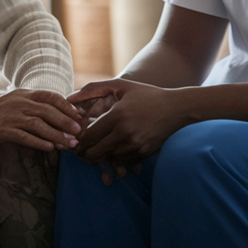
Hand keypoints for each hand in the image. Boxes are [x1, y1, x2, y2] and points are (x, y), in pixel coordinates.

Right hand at [0, 89, 83, 151]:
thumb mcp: (11, 104)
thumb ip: (30, 107)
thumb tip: (53, 115)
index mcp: (23, 94)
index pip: (51, 96)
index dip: (67, 106)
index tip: (79, 116)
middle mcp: (19, 101)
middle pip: (49, 110)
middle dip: (67, 121)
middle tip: (79, 132)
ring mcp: (10, 116)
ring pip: (40, 124)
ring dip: (57, 135)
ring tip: (69, 144)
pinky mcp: (2, 130)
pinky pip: (25, 137)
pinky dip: (40, 143)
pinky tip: (50, 148)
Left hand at [70, 79, 194, 181]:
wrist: (177, 108)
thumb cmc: (147, 95)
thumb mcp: (122, 86)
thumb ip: (94, 88)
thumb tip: (70, 97)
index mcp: (116, 115)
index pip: (88, 136)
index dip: (79, 141)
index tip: (76, 141)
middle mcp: (124, 132)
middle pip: (95, 153)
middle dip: (85, 154)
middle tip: (81, 151)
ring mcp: (135, 144)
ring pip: (108, 159)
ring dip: (102, 156)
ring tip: (97, 150)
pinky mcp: (143, 153)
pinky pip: (123, 161)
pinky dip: (117, 158)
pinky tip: (116, 149)